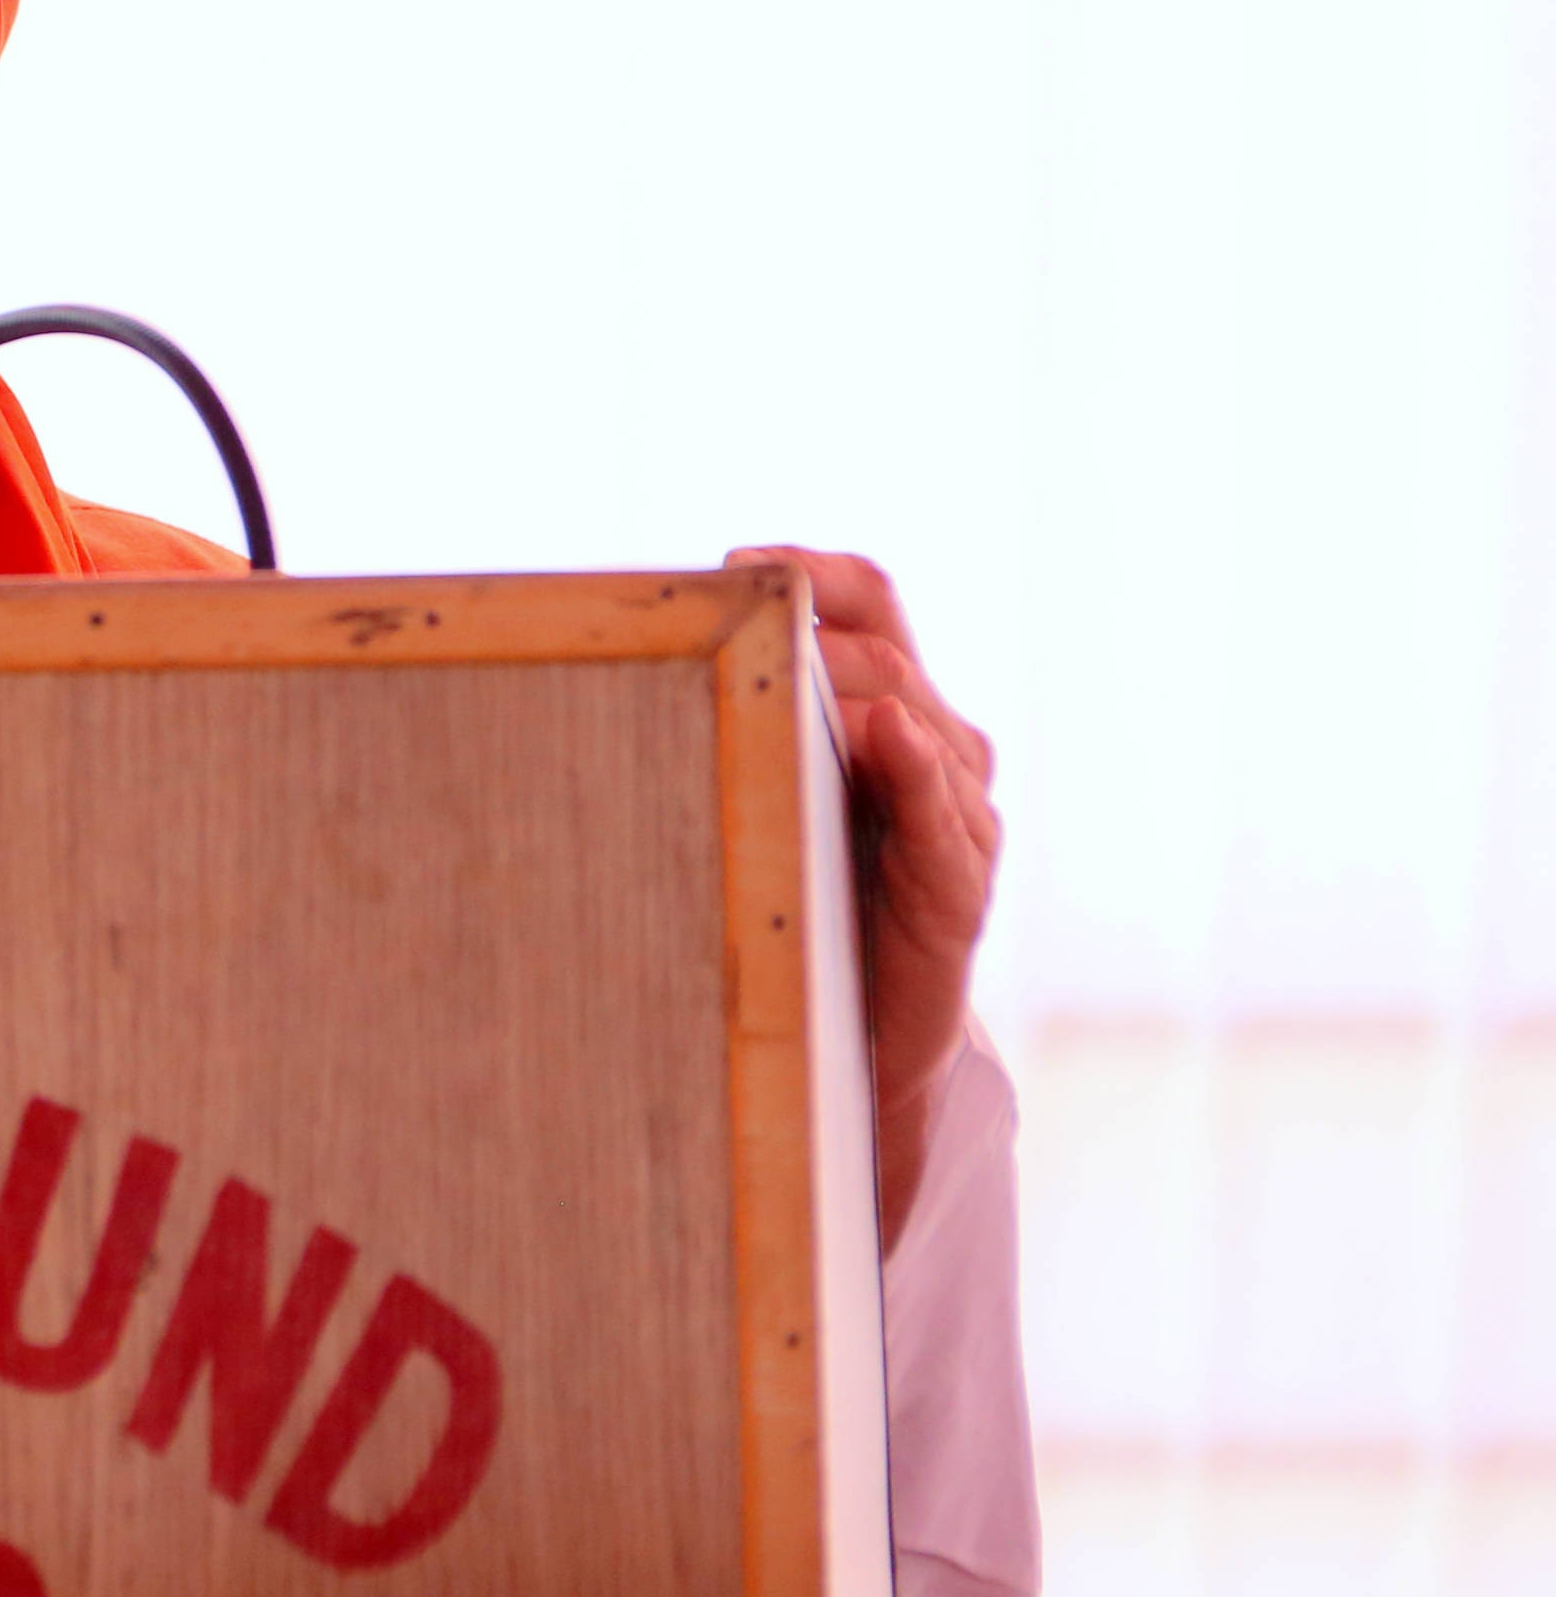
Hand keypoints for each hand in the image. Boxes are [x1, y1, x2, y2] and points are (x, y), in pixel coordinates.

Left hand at [728, 545, 1000, 1247]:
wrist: (857, 1034)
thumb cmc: (800, 897)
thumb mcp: (770, 789)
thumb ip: (740, 720)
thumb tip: (636, 649)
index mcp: (893, 708)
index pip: (876, 602)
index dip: (817, 571)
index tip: (739, 562)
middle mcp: (941, 748)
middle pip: (885, 655)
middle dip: (813, 634)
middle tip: (737, 622)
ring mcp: (959, 817)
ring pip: (916, 720)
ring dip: (848, 688)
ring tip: (791, 660)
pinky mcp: (960, 886)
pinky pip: (945, 819)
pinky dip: (915, 770)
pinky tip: (886, 731)